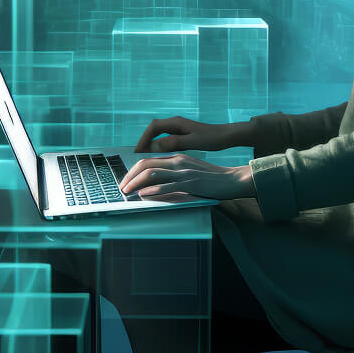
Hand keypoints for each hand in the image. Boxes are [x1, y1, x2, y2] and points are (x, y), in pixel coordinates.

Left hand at [118, 154, 254, 200]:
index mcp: (176, 157)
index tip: (125, 180)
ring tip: (127, 192)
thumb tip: (154, 182)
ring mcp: (183, 172)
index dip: (133, 170)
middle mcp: (177, 161)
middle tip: (121, 187)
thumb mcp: (189, 170)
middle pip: (145, 164)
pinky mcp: (190, 183)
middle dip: (129, 176)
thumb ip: (174, 173)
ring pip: (152, 173)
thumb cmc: (211, 178)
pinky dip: (153, 190)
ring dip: (136, 183)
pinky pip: (167, 185)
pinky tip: (144, 195)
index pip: (148, 159)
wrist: (232, 179)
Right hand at [132, 116, 252, 153]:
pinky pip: (165, 138)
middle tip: (137, 155)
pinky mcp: (182, 133)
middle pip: (153, 129)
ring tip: (144, 156)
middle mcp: (175, 123)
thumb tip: (153, 147)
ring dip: (150, 143)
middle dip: (144, 141)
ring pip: (158, 133)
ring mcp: (178, 128)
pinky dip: (158, 145)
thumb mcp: (192, 142)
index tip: (137, 151)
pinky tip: (158, 155)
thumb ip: (172, 143)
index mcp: (176, 122)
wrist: (225, 136)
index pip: (153, 127)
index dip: (143, 138)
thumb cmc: (211, 138)